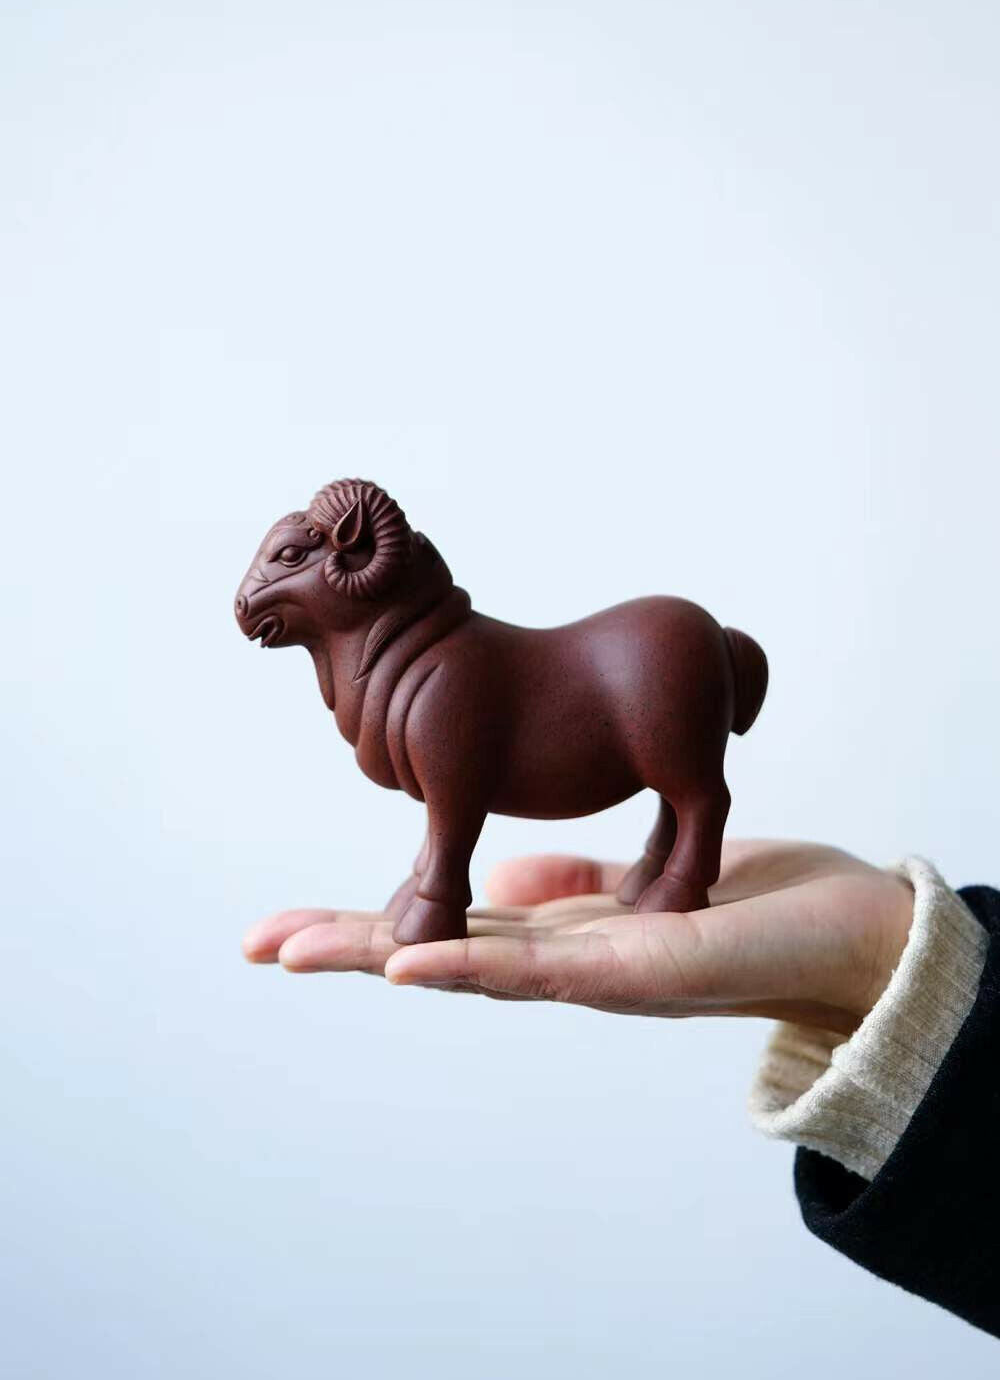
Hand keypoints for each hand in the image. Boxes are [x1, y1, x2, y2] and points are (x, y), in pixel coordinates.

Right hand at [243, 840, 913, 1033]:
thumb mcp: (646, 888)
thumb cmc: (757, 915)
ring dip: (380, 959)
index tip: (293, 918)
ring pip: (470, 967)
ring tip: (297, 949)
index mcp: (564, 939)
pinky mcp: (638, 974)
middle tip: (256, 943)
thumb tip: (505, 880)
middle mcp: (566, 966)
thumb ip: (579, 887)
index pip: (450, 927)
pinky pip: (544, 971)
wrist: (850, 937)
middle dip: (347, 948)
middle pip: (439, 952)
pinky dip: (471, 966)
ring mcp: (596, 978)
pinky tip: (409, 964)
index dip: (370, 922)